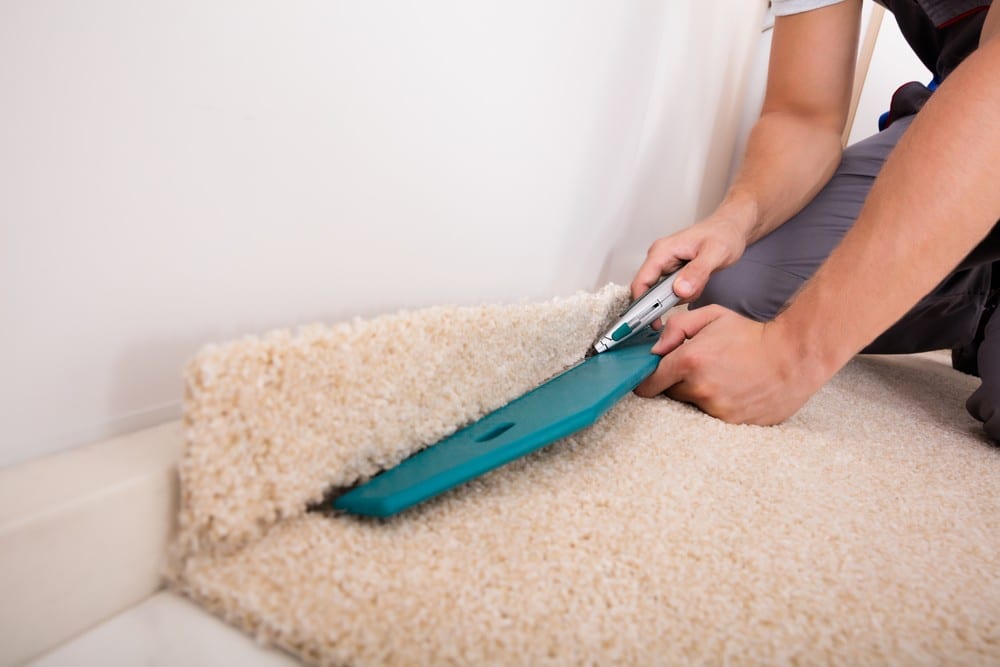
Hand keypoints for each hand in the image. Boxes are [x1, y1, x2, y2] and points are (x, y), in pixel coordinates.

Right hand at [630, 213, 747, 305]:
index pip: (641, 282)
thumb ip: (697, 272)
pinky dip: (686, 293)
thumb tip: (679, 289)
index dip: (642, 304)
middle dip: (668, 300)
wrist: (732, 229)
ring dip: (680, 297)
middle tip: (688, 297)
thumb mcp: (715, 253)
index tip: (650, 321)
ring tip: (700, 283)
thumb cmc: (724, 234)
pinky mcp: (673, 272)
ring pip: (662, 293)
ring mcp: (666, 266)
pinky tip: (699, 283)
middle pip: (648, 290)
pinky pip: (672, 291)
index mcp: (662, 251)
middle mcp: (660, 258)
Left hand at [634, 305, 826, 424]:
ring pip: (691, 406)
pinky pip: (712, 417)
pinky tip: (733, 391)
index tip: (651, 377)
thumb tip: (655, 348)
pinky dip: (718, 406)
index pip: (648, 382)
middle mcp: (701, 389)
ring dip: (699, 395)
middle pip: (670, 394)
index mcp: (690, 361)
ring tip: (722, 378)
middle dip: (677, 382)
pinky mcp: (732, 424)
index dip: (648, 379)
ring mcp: (717, 410)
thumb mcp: (711, 316)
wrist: (794, 356)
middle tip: (701, 368)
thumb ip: (676, 327)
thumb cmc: (753, 335)